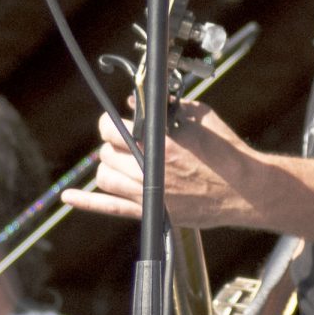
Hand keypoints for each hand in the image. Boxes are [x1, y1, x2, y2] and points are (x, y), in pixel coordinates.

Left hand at [62, 103, 255, 228]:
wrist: (245, 190)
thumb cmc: (226, 151)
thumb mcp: (200, 116)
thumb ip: (167, 107)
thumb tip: (139, 102)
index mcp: (161, 144)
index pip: (113, 129)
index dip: (111, 122)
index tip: (117, 120)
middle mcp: (150, 170)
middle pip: (107, 153)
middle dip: (114, 144)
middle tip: (127, 141)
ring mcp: (149, 195)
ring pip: (105, 177)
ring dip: (109, 166)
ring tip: (123, 161)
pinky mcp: (152, 213)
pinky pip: (109, 208)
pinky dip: (86, 202)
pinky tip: (68, 197)